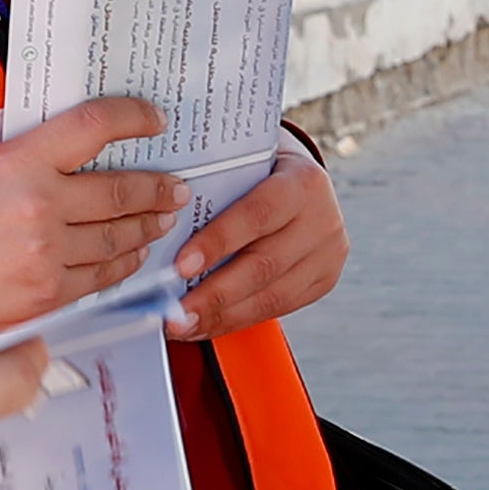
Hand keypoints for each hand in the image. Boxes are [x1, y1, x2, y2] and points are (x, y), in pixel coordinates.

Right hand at [0, 98, 180, 361]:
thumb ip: (27, 167)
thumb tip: (77, 163)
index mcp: (16, 163)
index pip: (92, 126)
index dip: (133, 117)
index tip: (153, 118)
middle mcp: (40, 207)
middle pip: (123, 190)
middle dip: (159, 187)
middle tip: (176, 185)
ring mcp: (49, 256)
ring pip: (120, 237)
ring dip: (148, 227)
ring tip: (162, 219)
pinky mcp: (49, 296)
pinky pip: (103, 276)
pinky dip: (123, 264)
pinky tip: (131, 256)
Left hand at [162, 146, 347, 337]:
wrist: (302, 181)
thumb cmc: (260, 171)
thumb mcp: (244, 164)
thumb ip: (215, 187)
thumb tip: (160, 227)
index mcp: (302, 181)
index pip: (257, 214)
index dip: (218, 242)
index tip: (182, 265)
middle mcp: (322, 220)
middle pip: (264, 265)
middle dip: (214, 294)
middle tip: (175, 312)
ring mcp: (328, 254)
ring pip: (271, 296)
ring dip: (222, 316)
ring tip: (184, 325)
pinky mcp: (324, 281)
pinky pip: (277, 309)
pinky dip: (237, 320)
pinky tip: (208, 324)